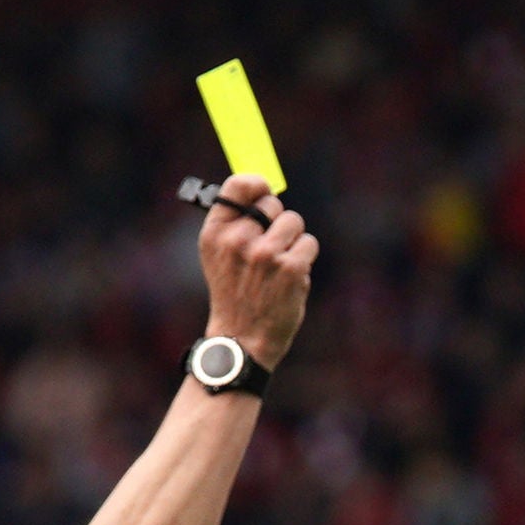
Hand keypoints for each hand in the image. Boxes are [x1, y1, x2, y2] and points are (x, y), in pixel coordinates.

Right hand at [197, 173, 317, 367]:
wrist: (241, 340)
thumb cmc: (234, 294)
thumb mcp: (219, 256)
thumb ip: (234, 221)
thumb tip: (262, 187)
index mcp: (215, 233)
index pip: (238, 185)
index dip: (257, 184)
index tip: (264, 190)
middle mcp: (238, 240)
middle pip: (273, 204)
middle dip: (276, 222)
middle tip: (268, 251)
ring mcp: (265, 254)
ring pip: (294, 222)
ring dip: (293, 241)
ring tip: (279, 266)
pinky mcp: (291, 269)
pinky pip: (309, 243)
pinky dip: (305, 258)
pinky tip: (290, 277)